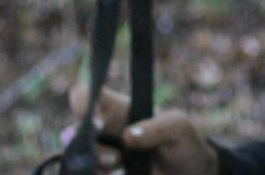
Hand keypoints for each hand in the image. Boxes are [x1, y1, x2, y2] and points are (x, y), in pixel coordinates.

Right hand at [67, 85, 218, 174]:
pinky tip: (116, 173)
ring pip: (84, 161)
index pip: (95, 98)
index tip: (81, 101)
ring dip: (95, 164)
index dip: (84, 98)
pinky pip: (94, 173)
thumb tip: (127, 136)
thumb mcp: (178, 128)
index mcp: (121, 112)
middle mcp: (108, 136)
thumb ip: (157, 128)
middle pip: (80, 132)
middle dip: (85, 141)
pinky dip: (98, 173)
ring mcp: (107, 161)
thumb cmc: (184, 143)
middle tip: (112, 156)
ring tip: (116, 164)